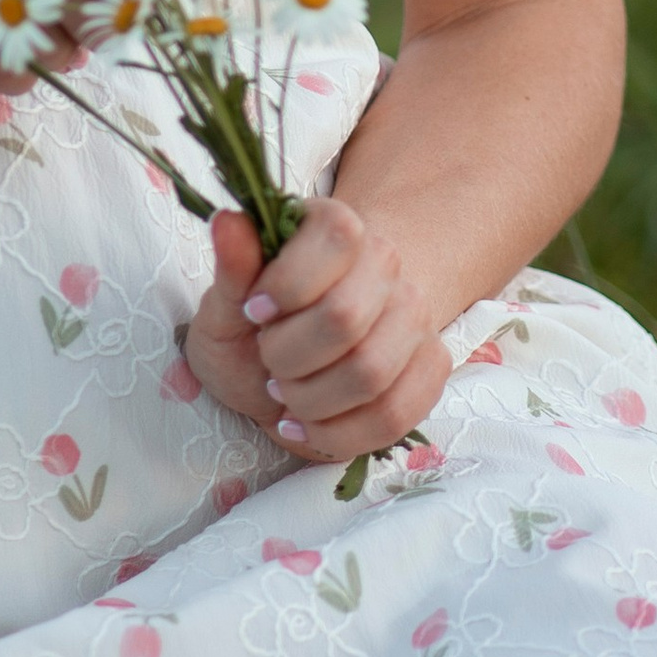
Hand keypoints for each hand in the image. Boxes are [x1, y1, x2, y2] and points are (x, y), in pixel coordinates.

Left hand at [184, 200, 452, 469]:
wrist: (281, 369)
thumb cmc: (250, 331)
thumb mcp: (225, 302)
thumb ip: (232, 267)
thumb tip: (228, 222)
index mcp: (334, 226)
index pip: (336, 238)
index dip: (287, 285)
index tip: (253, 312)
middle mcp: (385, 262)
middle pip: (346, 317)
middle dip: (287, 355)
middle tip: (267, 360)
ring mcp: (415, 315)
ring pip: (371, 373)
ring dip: (310, 399)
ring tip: (285, 394)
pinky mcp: (431, 366)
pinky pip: (395, 415)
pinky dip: (337, 434)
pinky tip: (305, 426)